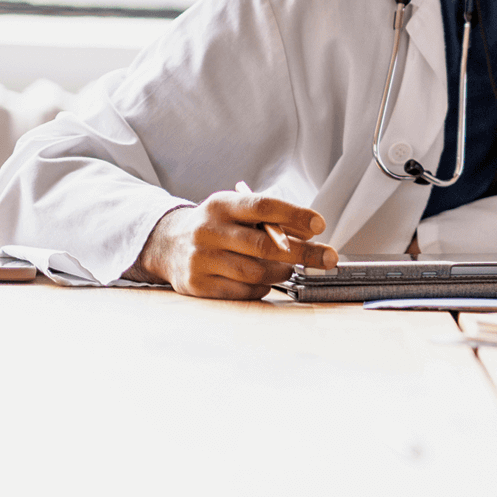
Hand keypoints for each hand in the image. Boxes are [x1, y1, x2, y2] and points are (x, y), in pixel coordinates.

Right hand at [128, 189, 336, 299]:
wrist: (168, 244)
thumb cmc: (217, 227)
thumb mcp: (237, 211)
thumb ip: (270, 219)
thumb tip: (310, 234)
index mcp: (220, 205)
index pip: (262, 206)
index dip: (294, 215)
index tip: (320, 225)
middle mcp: (207, 231)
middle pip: (265, 245)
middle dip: (304, 253)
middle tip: (328, 258)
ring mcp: (200, 259)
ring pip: (257, 272)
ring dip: (283, 271)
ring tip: (289, 267)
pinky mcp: (197, 284)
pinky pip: (244, 291)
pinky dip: (263, 287)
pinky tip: (264, 279)